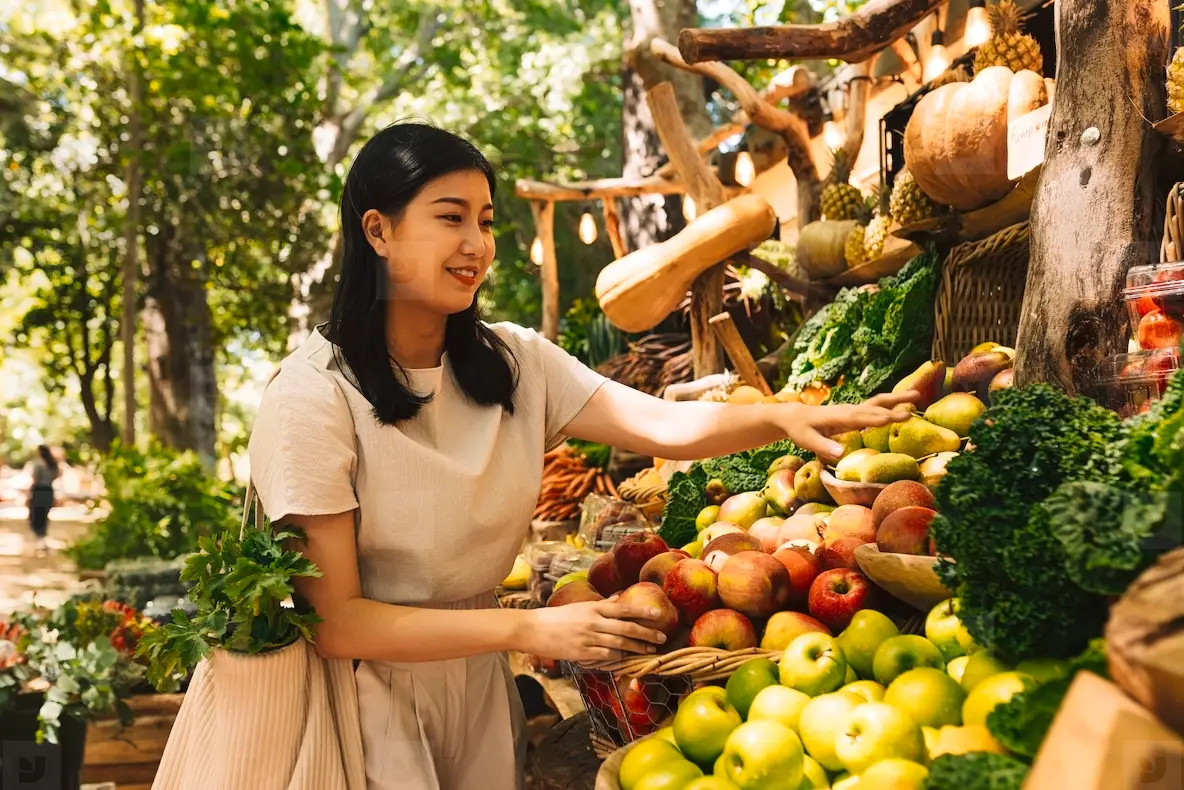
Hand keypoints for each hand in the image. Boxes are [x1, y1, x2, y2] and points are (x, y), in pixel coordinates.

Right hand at [519, 599, 667, 662]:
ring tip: (650, 651)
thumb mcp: (580, 607)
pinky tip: (627, 661)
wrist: (533, 629)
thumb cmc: (557, 617)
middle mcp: (593, 621)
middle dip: (646, 633)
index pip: (624, 609)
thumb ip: (602, 604)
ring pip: (619, 643)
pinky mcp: (582, 652)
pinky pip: (605, 656)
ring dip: (637, 648)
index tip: (658, 614)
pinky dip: (618, 659)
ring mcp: (588, 638)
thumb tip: (619, 597)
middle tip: (662, 637)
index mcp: (593, 608)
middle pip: (626, 627)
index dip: (643, 612)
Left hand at [779, 391, 919, 460]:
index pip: (864, 418)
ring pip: (877, 402)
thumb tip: (841, 454)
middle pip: (876, 404)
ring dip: (896, 398)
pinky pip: (874, 407)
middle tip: (917, 397)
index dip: (882, 418)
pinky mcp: (853, 413)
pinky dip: (889, 404)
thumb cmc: (800, 430)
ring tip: (916, 394)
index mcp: (840, 417)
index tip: (901, 417)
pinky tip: (901, 405)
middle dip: (896, 401)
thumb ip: (824, 446)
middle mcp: (849, 410)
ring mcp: (852, 410)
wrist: (794, 416)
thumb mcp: (807, 440)